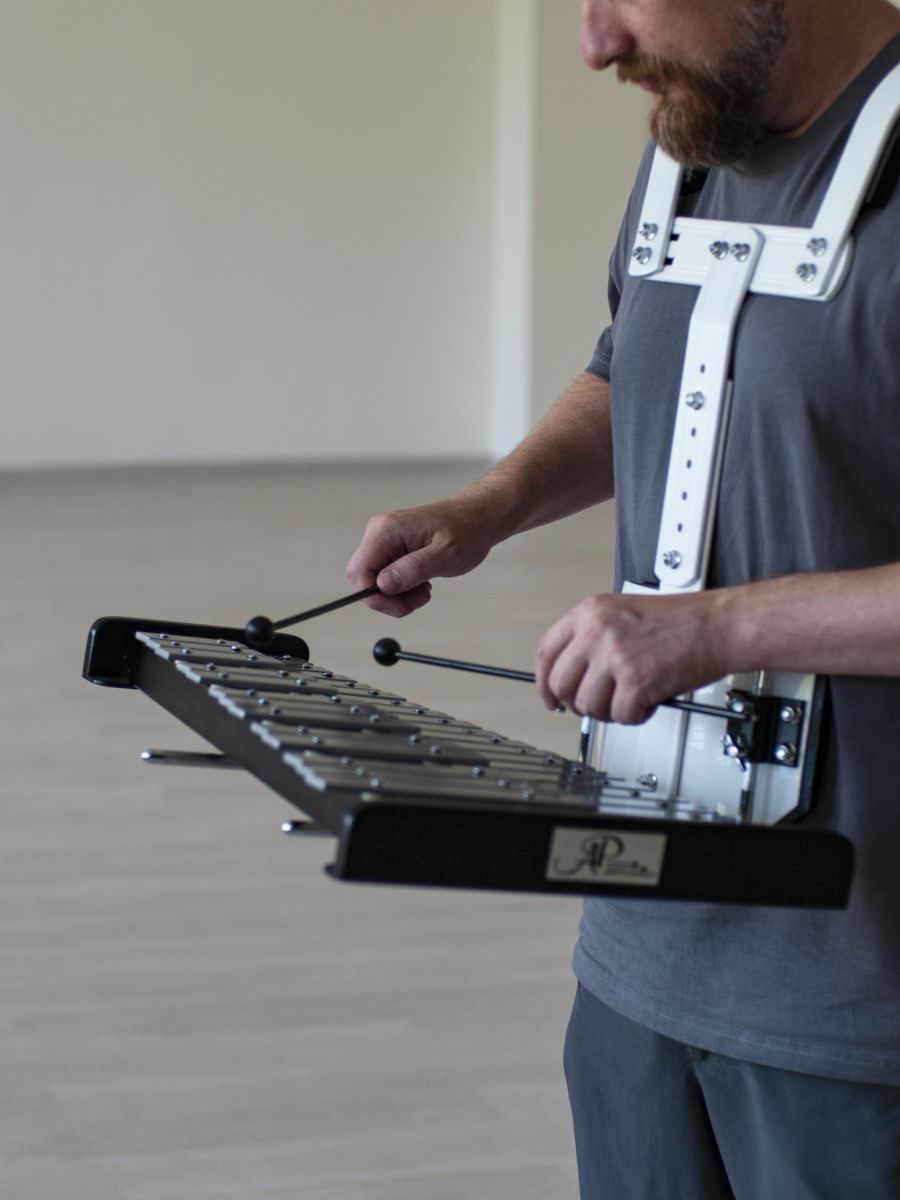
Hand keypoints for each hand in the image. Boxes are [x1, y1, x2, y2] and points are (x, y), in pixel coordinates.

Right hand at [345, 496, 498, 616]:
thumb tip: (384, 584)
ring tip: (426, 589)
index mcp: (387, 530)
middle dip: (388, 599)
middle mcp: (379, 533)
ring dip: (398, 596)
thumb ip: (414, 568)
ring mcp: (384, 541)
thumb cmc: (466, 530)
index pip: (360, 571)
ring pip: (374, 582)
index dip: (374, 596)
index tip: (401, 608)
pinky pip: (385, 578)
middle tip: (418, 599)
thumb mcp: (446, 554)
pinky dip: (402, 589)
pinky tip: (423, 582)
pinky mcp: (392, 550)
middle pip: (362, 578)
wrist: (476, 518)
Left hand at [535, 591, 730, 723]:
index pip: (546, 652)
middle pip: (561, 684)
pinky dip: (636, 716)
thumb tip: (576, 674)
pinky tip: (649, 700)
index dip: (544, 682)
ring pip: (587, 705)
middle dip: (577, 703)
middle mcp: (596, 632)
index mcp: (590, 612)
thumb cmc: (683, 621)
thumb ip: (594, 638)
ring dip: (610, 711)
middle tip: (598, 704)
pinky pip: (620, 716)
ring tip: (632, 699)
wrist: (719, 625)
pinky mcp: (635, 680)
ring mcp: (614, 656)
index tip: (550, 697)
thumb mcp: (624, 614)